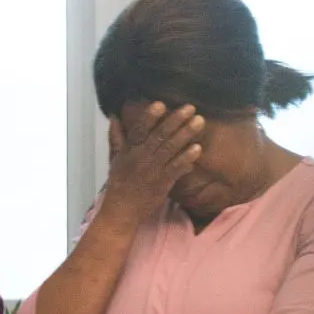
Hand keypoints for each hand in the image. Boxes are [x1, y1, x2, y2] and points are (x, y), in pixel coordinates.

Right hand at [103, 102, 203, 223]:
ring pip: (171, 148)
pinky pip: (177, 168)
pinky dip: (187, 158)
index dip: (150, 117)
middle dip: (176, 120)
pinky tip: (198, 149)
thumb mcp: (114, 158)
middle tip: (190, 108)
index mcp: (129, 150)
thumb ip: (116, 137)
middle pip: (160, 135)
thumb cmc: (119, 182)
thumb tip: (114, 116)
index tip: (161, 104)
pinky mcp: (164, 182)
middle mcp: (142, 157)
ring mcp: (154, 169)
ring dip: (186, 134)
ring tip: (199, 122)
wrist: (123, 210)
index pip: (139, 130)